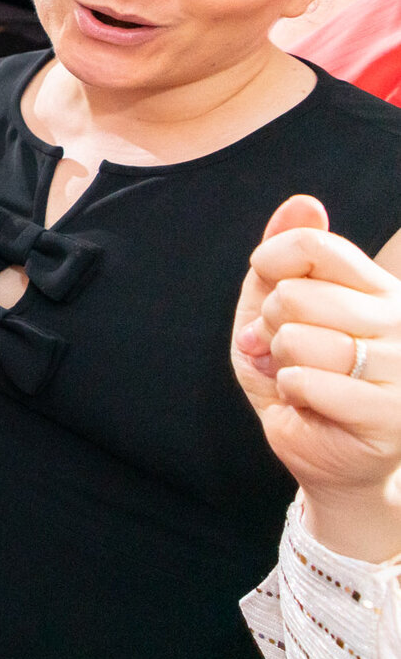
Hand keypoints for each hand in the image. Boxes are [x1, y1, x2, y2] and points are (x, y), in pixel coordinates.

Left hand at [233, 195, 400, 558]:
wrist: (327, 455)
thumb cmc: (300, 379)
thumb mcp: (273, 313)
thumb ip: (282, 259)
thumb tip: (304, 202)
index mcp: (376, 288)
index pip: (315, 247)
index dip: (271, 264)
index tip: (270, 290)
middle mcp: (399, 320)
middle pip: (298, 294)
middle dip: (273, 327)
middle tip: (292, 354)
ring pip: (301, 339)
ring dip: (284, 364)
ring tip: (305, 380)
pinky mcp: (392, 413)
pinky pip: (308, 381)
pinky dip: (292, 394)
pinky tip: (311, 405)